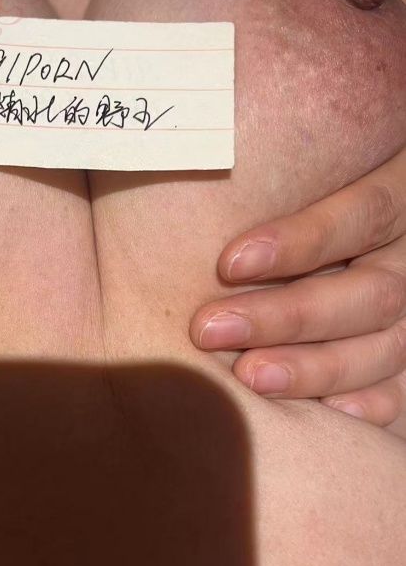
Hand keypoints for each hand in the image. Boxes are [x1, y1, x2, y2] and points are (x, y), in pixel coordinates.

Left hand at [190, 148, 405, 432]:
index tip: (229, 262)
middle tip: (208, 328)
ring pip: (387, 347)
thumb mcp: (327, 154)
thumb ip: (280, 157)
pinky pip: (404, 390)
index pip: (364, 214)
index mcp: (403, 191)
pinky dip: (367, 405)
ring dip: (315, 368)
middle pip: (372, 292)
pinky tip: (323, 415)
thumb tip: (182, 150)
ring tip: (248, 376)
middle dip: (288, 316)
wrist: (375, 234)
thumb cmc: (325, 177)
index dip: (301, 241)